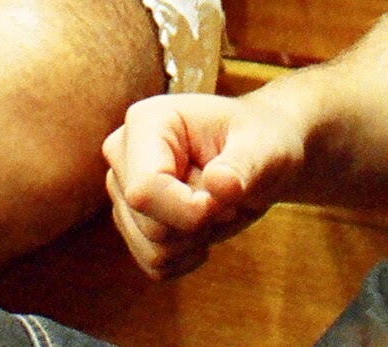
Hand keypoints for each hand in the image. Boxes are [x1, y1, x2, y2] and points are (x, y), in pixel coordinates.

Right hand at [103, 91, 306, 278]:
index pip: (145, 190)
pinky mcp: (130, 221)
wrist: (258, 155)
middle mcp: (123, 154)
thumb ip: (244, 165)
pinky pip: (155, 265)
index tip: (226, 201)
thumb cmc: (261, 142)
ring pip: (152, 250)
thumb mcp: (265, 148)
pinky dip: (189, 256)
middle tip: (228, 200)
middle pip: (150, 226)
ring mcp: (122, 189)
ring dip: (197, 241)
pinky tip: (206, 227)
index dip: (190, 212)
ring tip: (217, 208)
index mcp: (146, 122)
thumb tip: (219, 185)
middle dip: (200, 226)